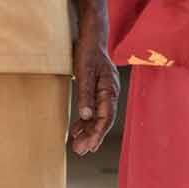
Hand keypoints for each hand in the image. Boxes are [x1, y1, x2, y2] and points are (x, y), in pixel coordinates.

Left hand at [69, 17, 118, 154]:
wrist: (92, 35)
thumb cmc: (88, 51)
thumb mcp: (84, 71)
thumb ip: (86, 94)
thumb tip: (87, 116)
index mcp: (110, 89)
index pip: (106, 118)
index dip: (97, 134)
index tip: (88, 147)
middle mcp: (111, 93)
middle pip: (104, 121)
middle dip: (93, 137)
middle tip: (80, 151)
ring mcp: (105, 92)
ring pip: (99, 117)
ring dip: (89, 131)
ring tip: (78, 145)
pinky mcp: (98, 90)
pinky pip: (95, 110)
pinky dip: (86, 121)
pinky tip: (77, 129)